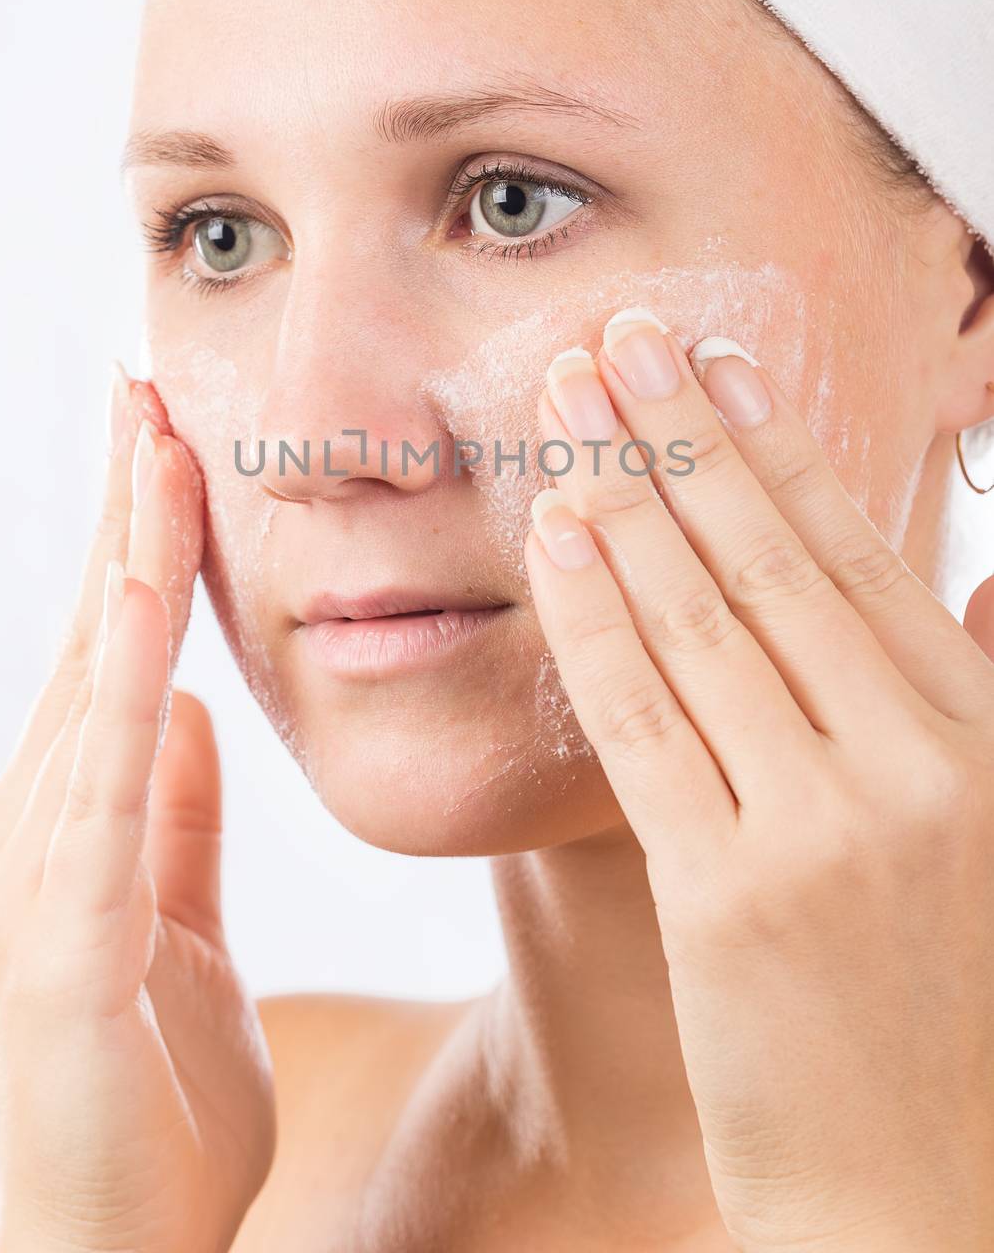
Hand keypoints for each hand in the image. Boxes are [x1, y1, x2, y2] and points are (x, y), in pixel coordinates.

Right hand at [0, 372, 275, 1252]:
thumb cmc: (148, 1099)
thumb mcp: (184, 925)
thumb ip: (179, 818)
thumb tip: (195, 713)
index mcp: (77, 820)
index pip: (113, 652)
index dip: (135, 543)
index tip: (159, 440)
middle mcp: (38, 827)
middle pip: (93, 639)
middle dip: (121, 510)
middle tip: (143, 390)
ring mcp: (37, 876)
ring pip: (93, 684)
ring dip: (124, 558)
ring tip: (151, 444)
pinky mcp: (63, 937)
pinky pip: (108, 783)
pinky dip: (127, 679)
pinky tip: (148, 595)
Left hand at [523, 314, 993, 1251]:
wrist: (922, 1200)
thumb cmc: (959, 1008)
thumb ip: (986, 695)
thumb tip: (979, 584)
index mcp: (982, 740)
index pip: (861, 556)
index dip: (779, 447)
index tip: (718, 361)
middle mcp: (913, 768)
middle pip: (774, 563)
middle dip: (686, 438)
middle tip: (619, 342)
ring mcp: (819, 831)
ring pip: (702, 623)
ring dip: (627, 500)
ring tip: (570, 411)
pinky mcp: (728, 899)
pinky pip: (644, 723)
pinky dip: (596, 620)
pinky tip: (558, 539)